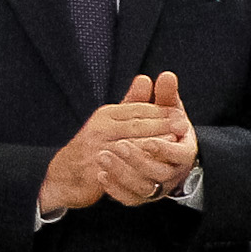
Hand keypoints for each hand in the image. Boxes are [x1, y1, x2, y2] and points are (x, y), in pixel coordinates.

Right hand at [38, 77, 180, 213]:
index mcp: (106, 114)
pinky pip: (122, 168)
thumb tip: (145, 78)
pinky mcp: (96, 170)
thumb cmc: (96, 144)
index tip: (180, 113)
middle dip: (162, 125)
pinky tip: (155, 165)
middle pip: (136, 125)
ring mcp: (97, 149)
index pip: (137, 109)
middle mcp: (100, 129)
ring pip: (130, 145)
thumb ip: (132, 102)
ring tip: (174, 142)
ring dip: (154, 143)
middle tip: (184, 126)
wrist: (66, 174)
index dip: (160, 111)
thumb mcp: (112, 120)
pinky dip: (139, 165)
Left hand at [95, 71, 202, 204]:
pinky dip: (115, 188)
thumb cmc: (164, 130)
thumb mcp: (167, 111)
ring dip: (123, 173)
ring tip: (103, 157)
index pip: (181, 155)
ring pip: (143, 187)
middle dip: (138, 160)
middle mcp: (174, 173)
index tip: (147, 139)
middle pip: (160, 173)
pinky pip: (129, 198)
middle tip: (118, 146)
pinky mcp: (141, 197)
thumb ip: (166, 95)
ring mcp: (157, 187)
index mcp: (185, 152)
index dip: (164, 149)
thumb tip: (166, 75)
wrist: (158, 157)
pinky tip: (102, 175)